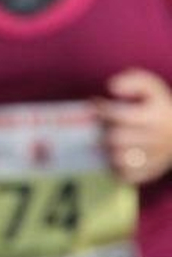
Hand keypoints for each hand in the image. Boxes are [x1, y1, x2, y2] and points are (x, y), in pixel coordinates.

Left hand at [96, 69, 171, 185]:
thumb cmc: (157, 106)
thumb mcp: (151, 87)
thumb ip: (134, 81)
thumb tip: (112, 86)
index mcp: (158, 116)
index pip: (120, 116)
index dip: (102, 110)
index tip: (97, 105)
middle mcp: (159, 139)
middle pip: (116, 139)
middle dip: (102, 131)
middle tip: (100, 125)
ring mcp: (156, 158)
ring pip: (119, 159)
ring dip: (107, 150)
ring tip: (105, 141)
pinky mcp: (152, 172)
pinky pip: (125, 175)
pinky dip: (115, 168)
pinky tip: (114, 156)